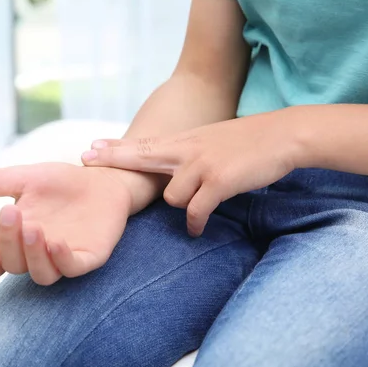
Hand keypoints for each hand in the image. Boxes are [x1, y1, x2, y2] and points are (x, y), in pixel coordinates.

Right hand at [0, 163, 132, 284]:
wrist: (102, 179)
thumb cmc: (61, 184)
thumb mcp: (23, 178)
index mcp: (17, 240)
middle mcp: (38, 254)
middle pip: (14, 264)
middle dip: (9, 241)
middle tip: (10, 212)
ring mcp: (64, 258)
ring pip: (42, 274)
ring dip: (33, 255)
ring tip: (32, 228)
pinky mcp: (90, 257)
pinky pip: (73, 268)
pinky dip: (63, 259)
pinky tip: (56, 242)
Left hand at [82, 113, 300, 235]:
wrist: (281, 135)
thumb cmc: (248, 142)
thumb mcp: (212, 140)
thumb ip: (189, 151)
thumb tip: (172, 168)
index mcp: (186, 141)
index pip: (144, 144)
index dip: (116, 147)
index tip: (91, 146)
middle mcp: (188, 150)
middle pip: (141, 155)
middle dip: (113, 159)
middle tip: (86, 159)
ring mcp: (202, 164)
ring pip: (171, 196)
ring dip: (181, 205)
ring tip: (196, 209)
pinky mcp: (218, 181)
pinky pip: (195, 211)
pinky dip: (195, 224)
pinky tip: (196, 230)